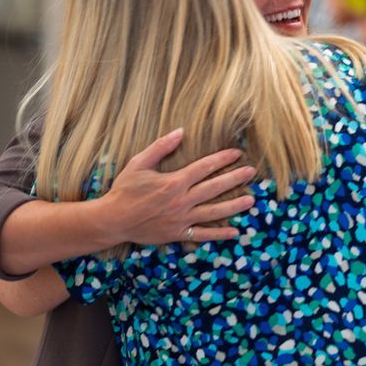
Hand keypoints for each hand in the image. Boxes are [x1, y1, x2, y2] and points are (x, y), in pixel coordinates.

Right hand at [99, 129, 256, 245]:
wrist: (113, 219)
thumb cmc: (124, 190)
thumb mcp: (138, 163)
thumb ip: (161, 147)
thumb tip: (180, 131)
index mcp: (174, 182)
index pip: (204, 167)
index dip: (222, 159)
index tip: (237, 153)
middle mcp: (181, 200)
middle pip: (214, 188)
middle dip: (235, 178)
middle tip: (252, 172)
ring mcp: (181, 219)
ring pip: (214, 212)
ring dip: (234, 206)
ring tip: (251, 200)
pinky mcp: (178, 234)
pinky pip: (203, 234)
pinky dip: (219, 234)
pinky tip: (235, 232)